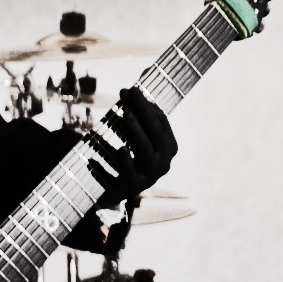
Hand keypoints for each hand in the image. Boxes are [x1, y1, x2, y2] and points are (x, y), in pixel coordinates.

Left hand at [87, 87, 178, 209]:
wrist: (113, 191)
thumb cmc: (125, 158)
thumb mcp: (132, 138)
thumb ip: (135, 118)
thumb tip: (130, 90)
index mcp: (169, 147)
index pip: (160, 122)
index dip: (147, 104)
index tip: (132, 90)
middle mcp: (164, 162)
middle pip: (156, 133)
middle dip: (143, 110)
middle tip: (129, 93)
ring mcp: (151, 176)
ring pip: (146, 152)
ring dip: (136, 132)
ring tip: (125, 115)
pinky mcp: (134, 187)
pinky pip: (130, 172)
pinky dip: (125, 161)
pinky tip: (119, 149)